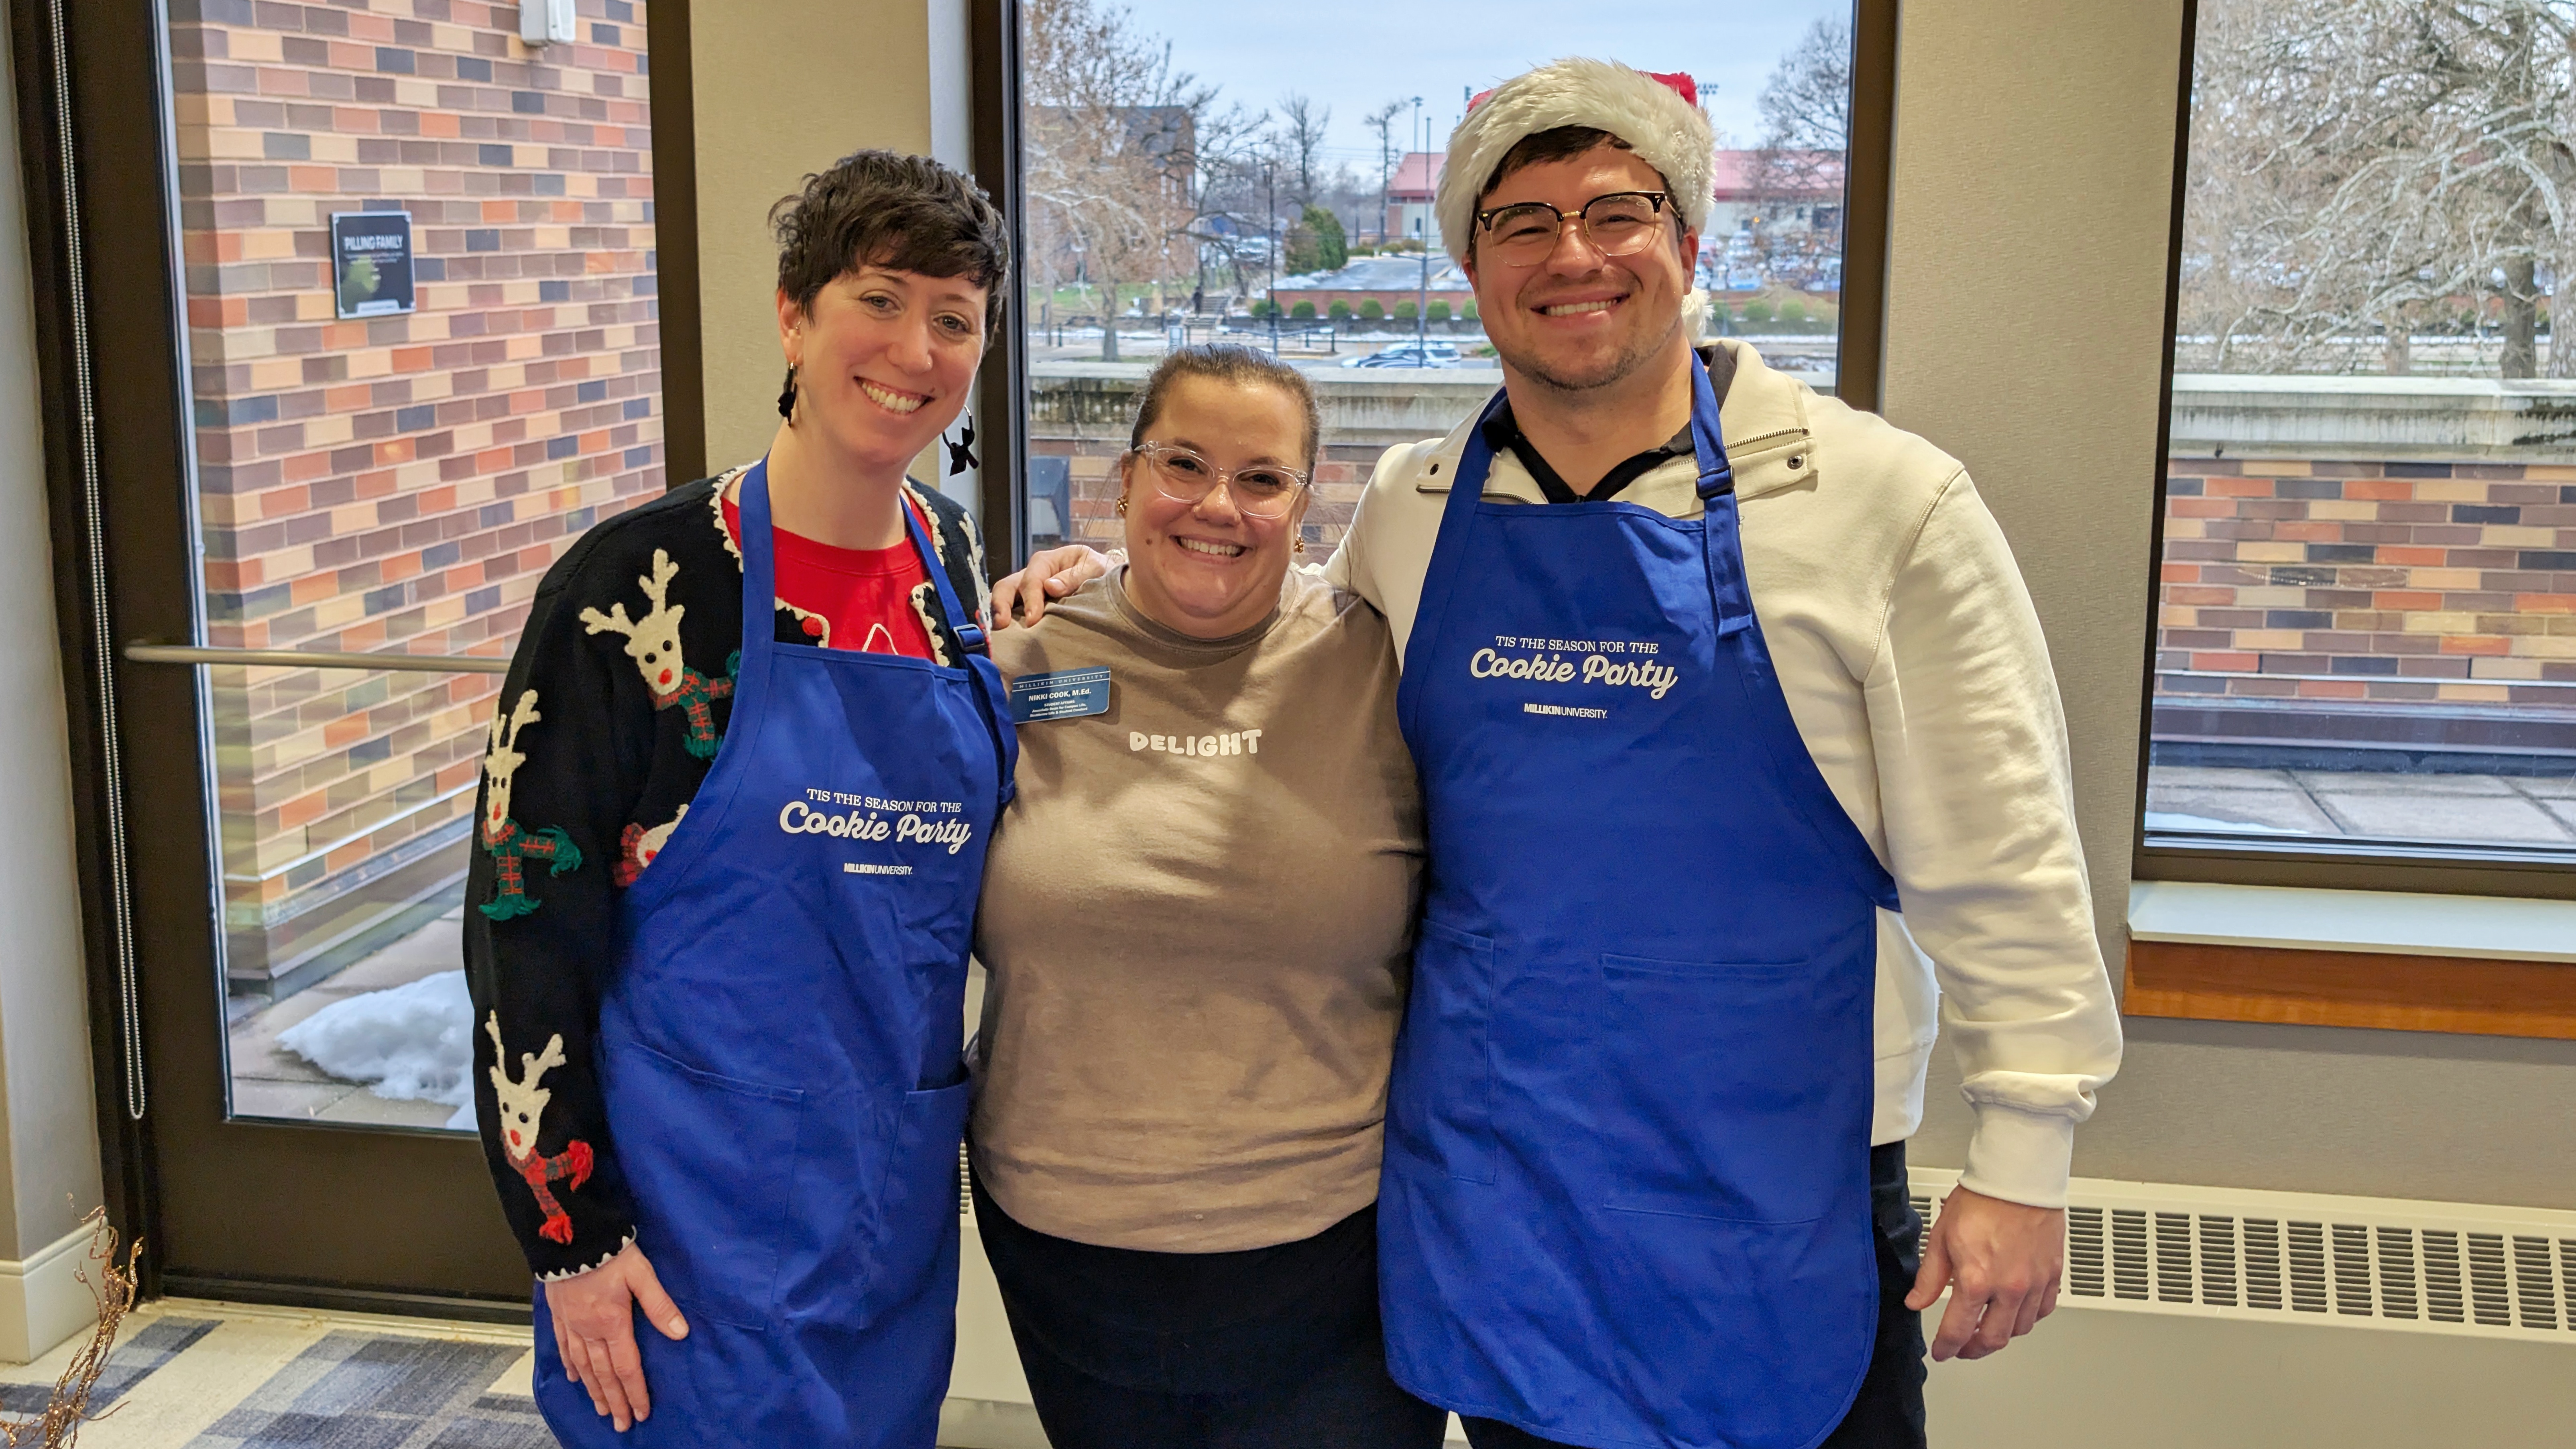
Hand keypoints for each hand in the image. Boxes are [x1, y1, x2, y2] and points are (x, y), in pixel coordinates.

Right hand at [544, 1242, 689, 1431]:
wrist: (569, 1235)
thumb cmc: (609, 1251)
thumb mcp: (641, 1274)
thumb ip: (659, 1304)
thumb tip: (680, 1332)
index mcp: (613, 1323)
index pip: (627, 1367)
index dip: (635, 1392)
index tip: (641, 1413)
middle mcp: (590, 1330)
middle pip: (604, 1374)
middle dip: (615, 1401)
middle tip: (622, 1424)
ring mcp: (571, 1324)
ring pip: (583, 1366)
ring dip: (593, 1390)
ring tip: (601, 1409)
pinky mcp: (559, 1314)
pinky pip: (563, 1347)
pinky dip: (570, 1366)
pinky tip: (574, 1378)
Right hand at [988, 545, 1115, 627]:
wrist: (1108, 581)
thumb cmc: (1100, 571)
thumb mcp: (1094, 568)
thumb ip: (1074, 576)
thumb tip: (1050, 586)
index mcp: (1047, 561)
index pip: (1032, 579)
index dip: (1030, 599)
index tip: (1033, 619)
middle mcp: (1032, 575)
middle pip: (1007, 586)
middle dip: (1001, 604)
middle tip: (1002, 625)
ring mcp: (1028, 591)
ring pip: (1005, 598)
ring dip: (999, 614)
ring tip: (999, 632)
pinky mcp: (1028, 606)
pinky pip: (1012, 611)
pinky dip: (1007, 622)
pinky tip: (1006, 637)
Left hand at [1905, 1185, 2062, 1361]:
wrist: (2017, 1177)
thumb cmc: (1981, 1200)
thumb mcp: (1941, 1238)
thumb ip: (1929, 1277)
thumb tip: (1916, 1302)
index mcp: (1977, 1280)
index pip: (1958, 1330)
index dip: (1946, 1347)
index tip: (1942, 1351)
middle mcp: (2010, 1288)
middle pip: (1993, 1339)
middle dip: (1974, 1349)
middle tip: (1963, 1348)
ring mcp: (2035, 1283)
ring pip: (2020, 1329)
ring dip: (2001, 1335)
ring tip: (1986, 1329)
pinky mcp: (2053, 1274)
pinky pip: (2043, 1310)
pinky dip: (2028, 1318)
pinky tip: (2016, 1312)